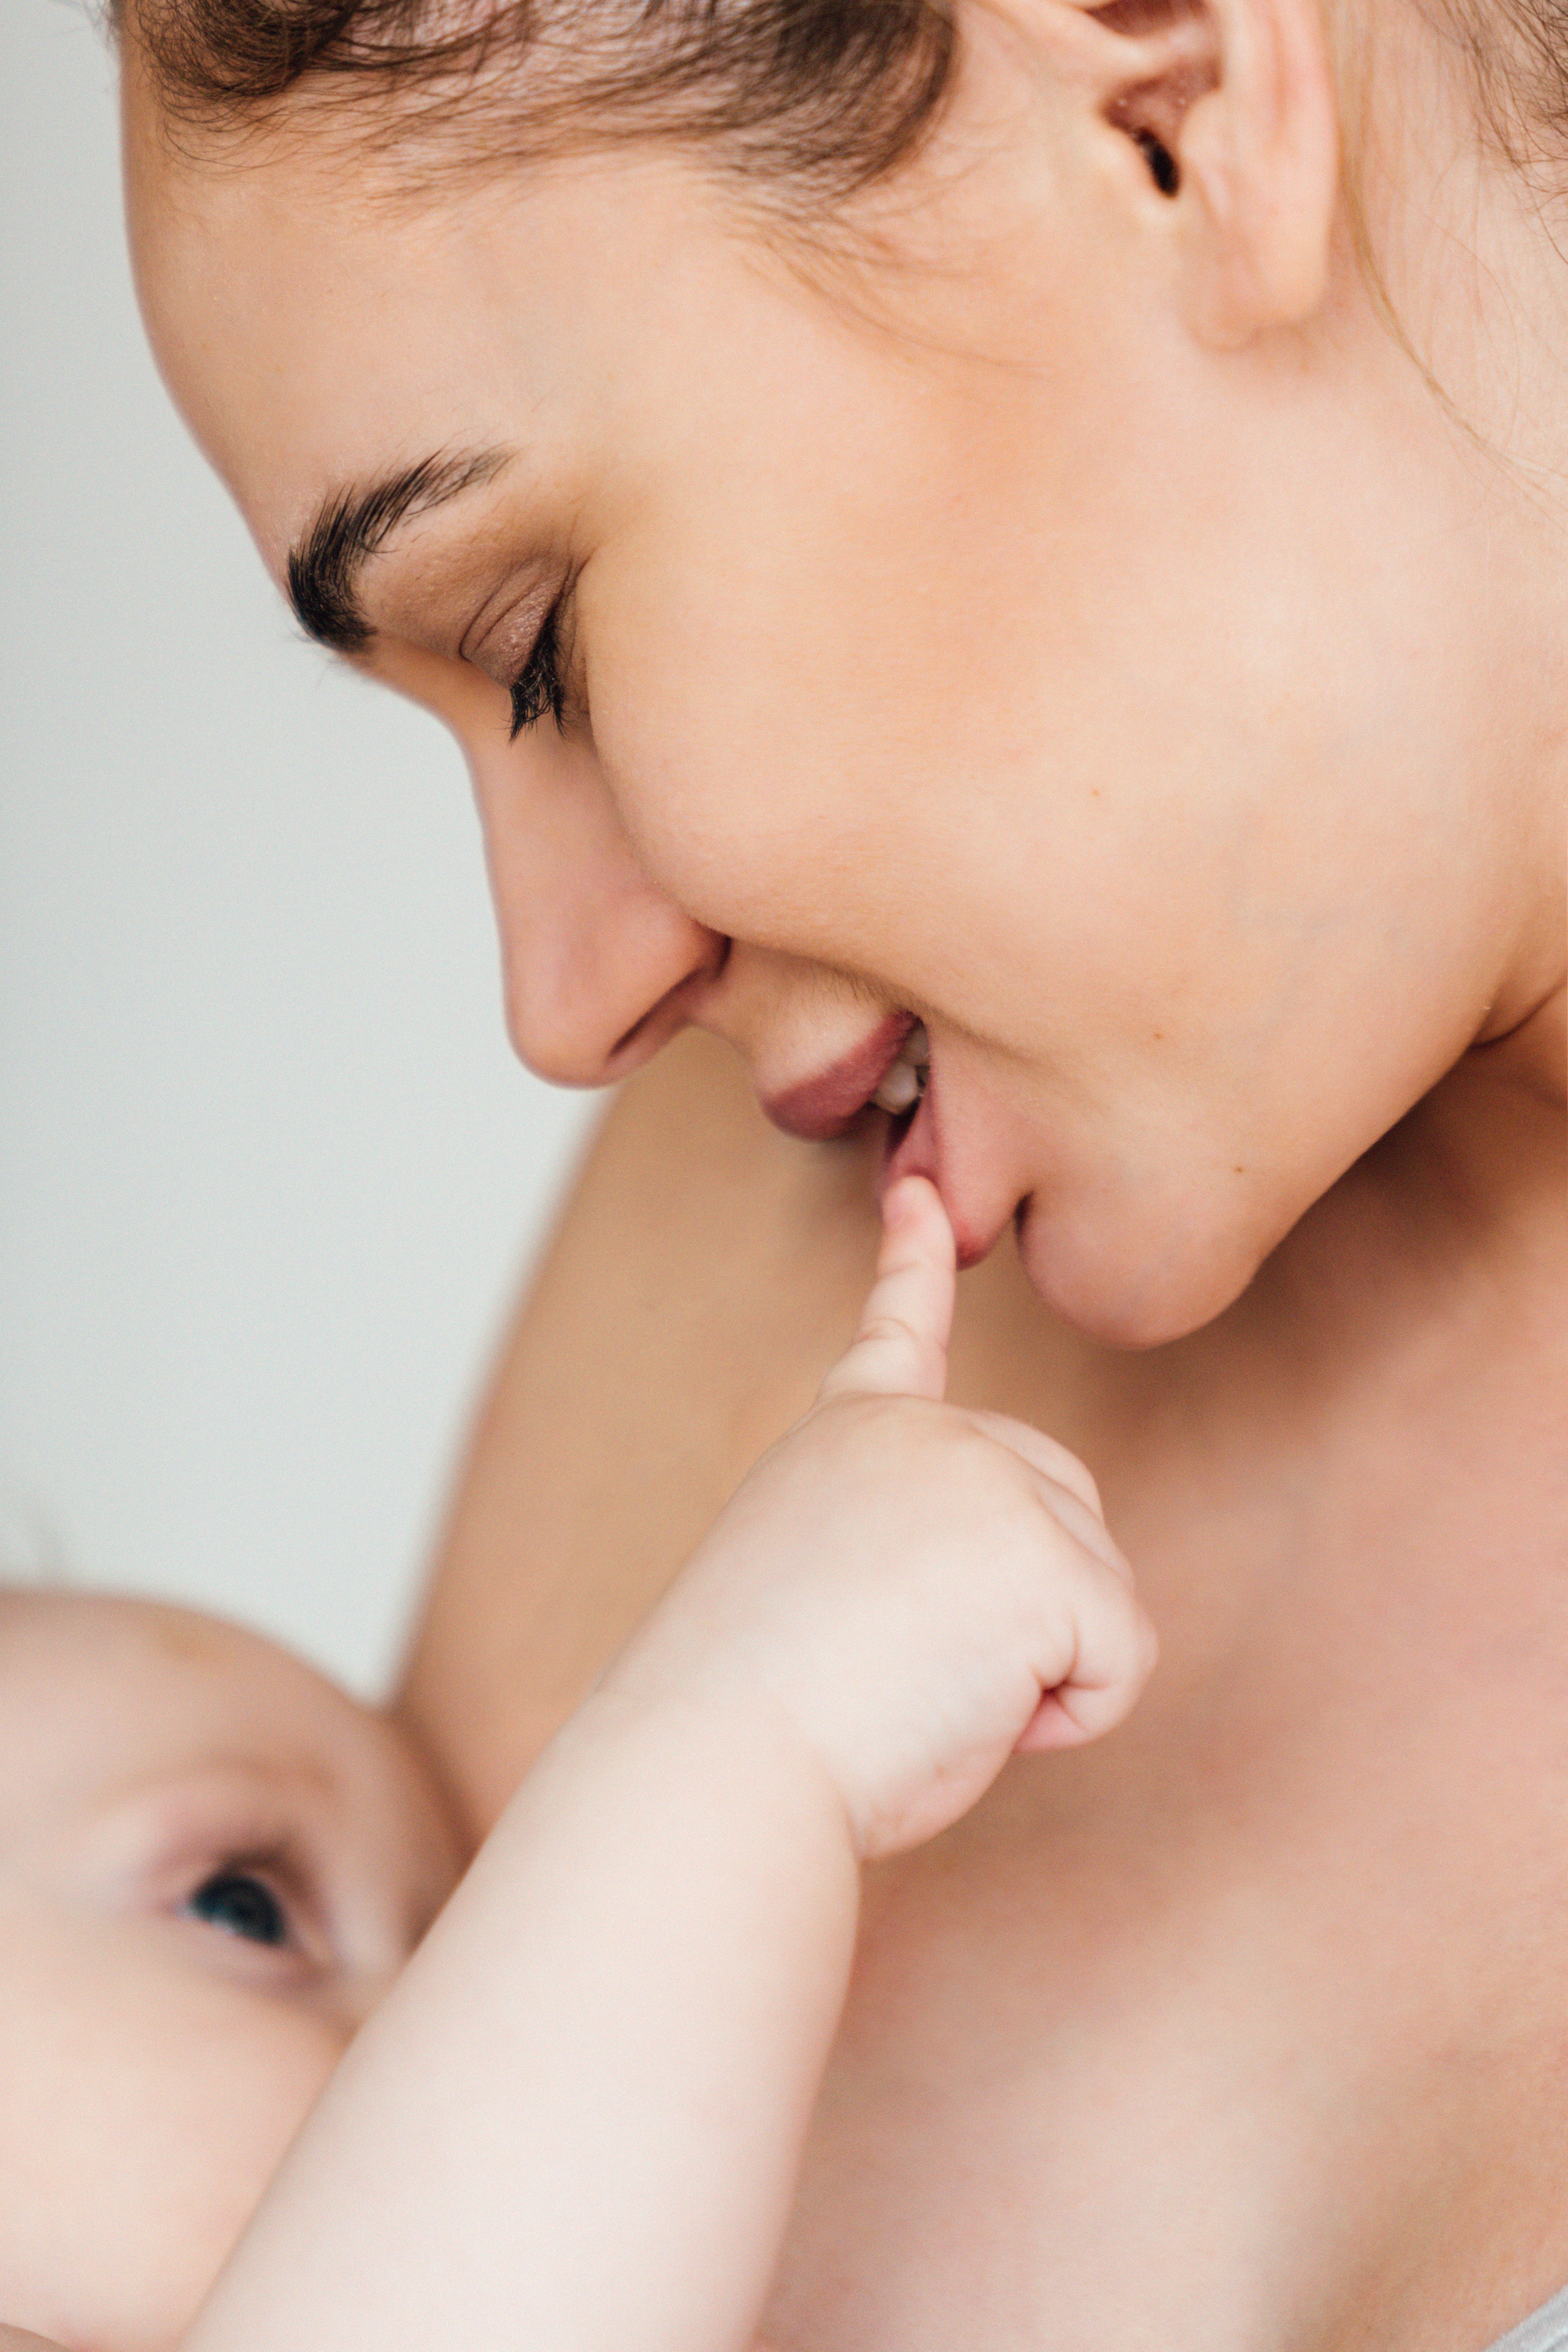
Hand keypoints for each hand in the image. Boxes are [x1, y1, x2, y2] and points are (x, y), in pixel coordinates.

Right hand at [618, 1177, 1156, 1860]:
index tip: (917, 1189)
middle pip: (1065, 1508)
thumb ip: (910, 1548)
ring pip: (1098, 1597)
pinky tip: (963, 1713)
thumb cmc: (753, 1724)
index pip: (896, 1332)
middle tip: (903, 1667)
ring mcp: (991, 1478)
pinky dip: (1066, 1718)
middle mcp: (927, 1433)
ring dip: (1035, 1676)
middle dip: (1031, 1605)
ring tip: (914, 1691)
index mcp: (848, 1438)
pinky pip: (1120, 1662)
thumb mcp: (820, 1595)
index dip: (912, 1262)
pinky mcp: (1048, 1556)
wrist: (720, 1763)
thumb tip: (994, 1596)